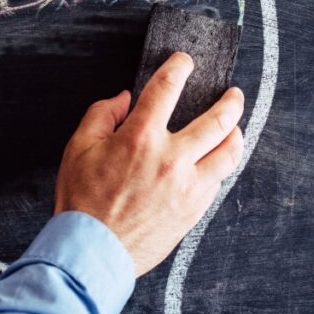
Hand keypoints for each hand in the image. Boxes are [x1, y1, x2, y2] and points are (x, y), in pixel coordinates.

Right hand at [54, 52, 244, 276]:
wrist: (93, 252)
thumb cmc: (82, 202)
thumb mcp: (78, 149)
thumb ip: (101, 115)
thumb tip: (123, 99)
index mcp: (141, 138)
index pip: (168, 88)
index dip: (179, 67)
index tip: (184, 61)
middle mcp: (172, 159)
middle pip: (217, 121)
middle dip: (230, 102)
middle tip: (233, 94)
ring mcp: (188, 186)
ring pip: (229, 154)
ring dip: (236, 135)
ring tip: (235, 127)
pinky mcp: (194, 210)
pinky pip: (218, 181)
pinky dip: (221, 166)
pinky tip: (217, 162)